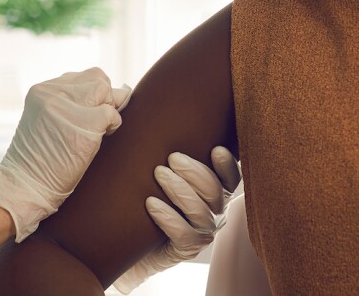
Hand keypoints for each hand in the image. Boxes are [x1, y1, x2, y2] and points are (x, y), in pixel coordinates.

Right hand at [0, 68, 131, 241]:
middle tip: (97, 122)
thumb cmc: (40, 159)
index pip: (82, 77)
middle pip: (97, 77)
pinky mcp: (84, 124)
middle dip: (104, 98)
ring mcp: (67, 107)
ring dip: (108, 110)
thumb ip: (72, 103)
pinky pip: (112, 114)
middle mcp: (52, 92)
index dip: (92, 95)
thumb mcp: (47, 120)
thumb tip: (120, 92)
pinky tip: (100, 139)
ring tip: (97, 130)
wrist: (25, 186)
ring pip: (105, 91)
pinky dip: (113, 126)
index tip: (87, 114)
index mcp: (42, 90)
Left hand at [113, 146, 241, 293]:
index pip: (231, 178)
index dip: (228, 165)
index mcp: (214, 191)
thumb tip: (152, 108)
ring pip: (200, 211)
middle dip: (195, 172)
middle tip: (172, 157)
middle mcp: (214, 212)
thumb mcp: (158, 170)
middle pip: (216, 191)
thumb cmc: (145, 196)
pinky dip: (168, 217)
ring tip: (158, 173)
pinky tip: (151, 203)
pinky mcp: (186, 249)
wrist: (127, 239)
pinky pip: (184, 234)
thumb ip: (166, 149)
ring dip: (180, 190)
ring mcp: (202, 232)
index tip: (215, 149)